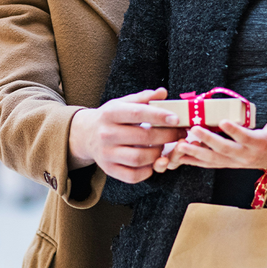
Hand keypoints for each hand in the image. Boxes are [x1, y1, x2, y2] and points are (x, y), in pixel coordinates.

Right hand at [69, 88, 187, 182]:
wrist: (86, 135)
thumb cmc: (111, 117)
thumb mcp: (123, 103)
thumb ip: (143, 98)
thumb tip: (162, 92)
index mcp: (110, 113)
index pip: (137, 113)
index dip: (159, 116)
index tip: (176, 118)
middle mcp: (106, 134)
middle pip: (143, 137)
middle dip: (167, 136)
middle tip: (180, 134)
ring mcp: (106, 154)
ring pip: (139, 158)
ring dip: (158, 154)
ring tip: (164, 147)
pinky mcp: (109, 169)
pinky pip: (133, 175)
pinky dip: (148, 171)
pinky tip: (153, 161)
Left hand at [155, 99, 266, 172]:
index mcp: (258, 144)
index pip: (245, 137)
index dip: (235, 131)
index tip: (224, 121)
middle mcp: (244, 156)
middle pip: (224, 150)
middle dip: (208, 141)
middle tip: (194, 130)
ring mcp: (234, 162)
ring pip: (213, 159)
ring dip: (196, 153)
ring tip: (181, 145)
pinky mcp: (227, 164)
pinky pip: (209, 164)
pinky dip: (195, 161)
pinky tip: (181, 156)